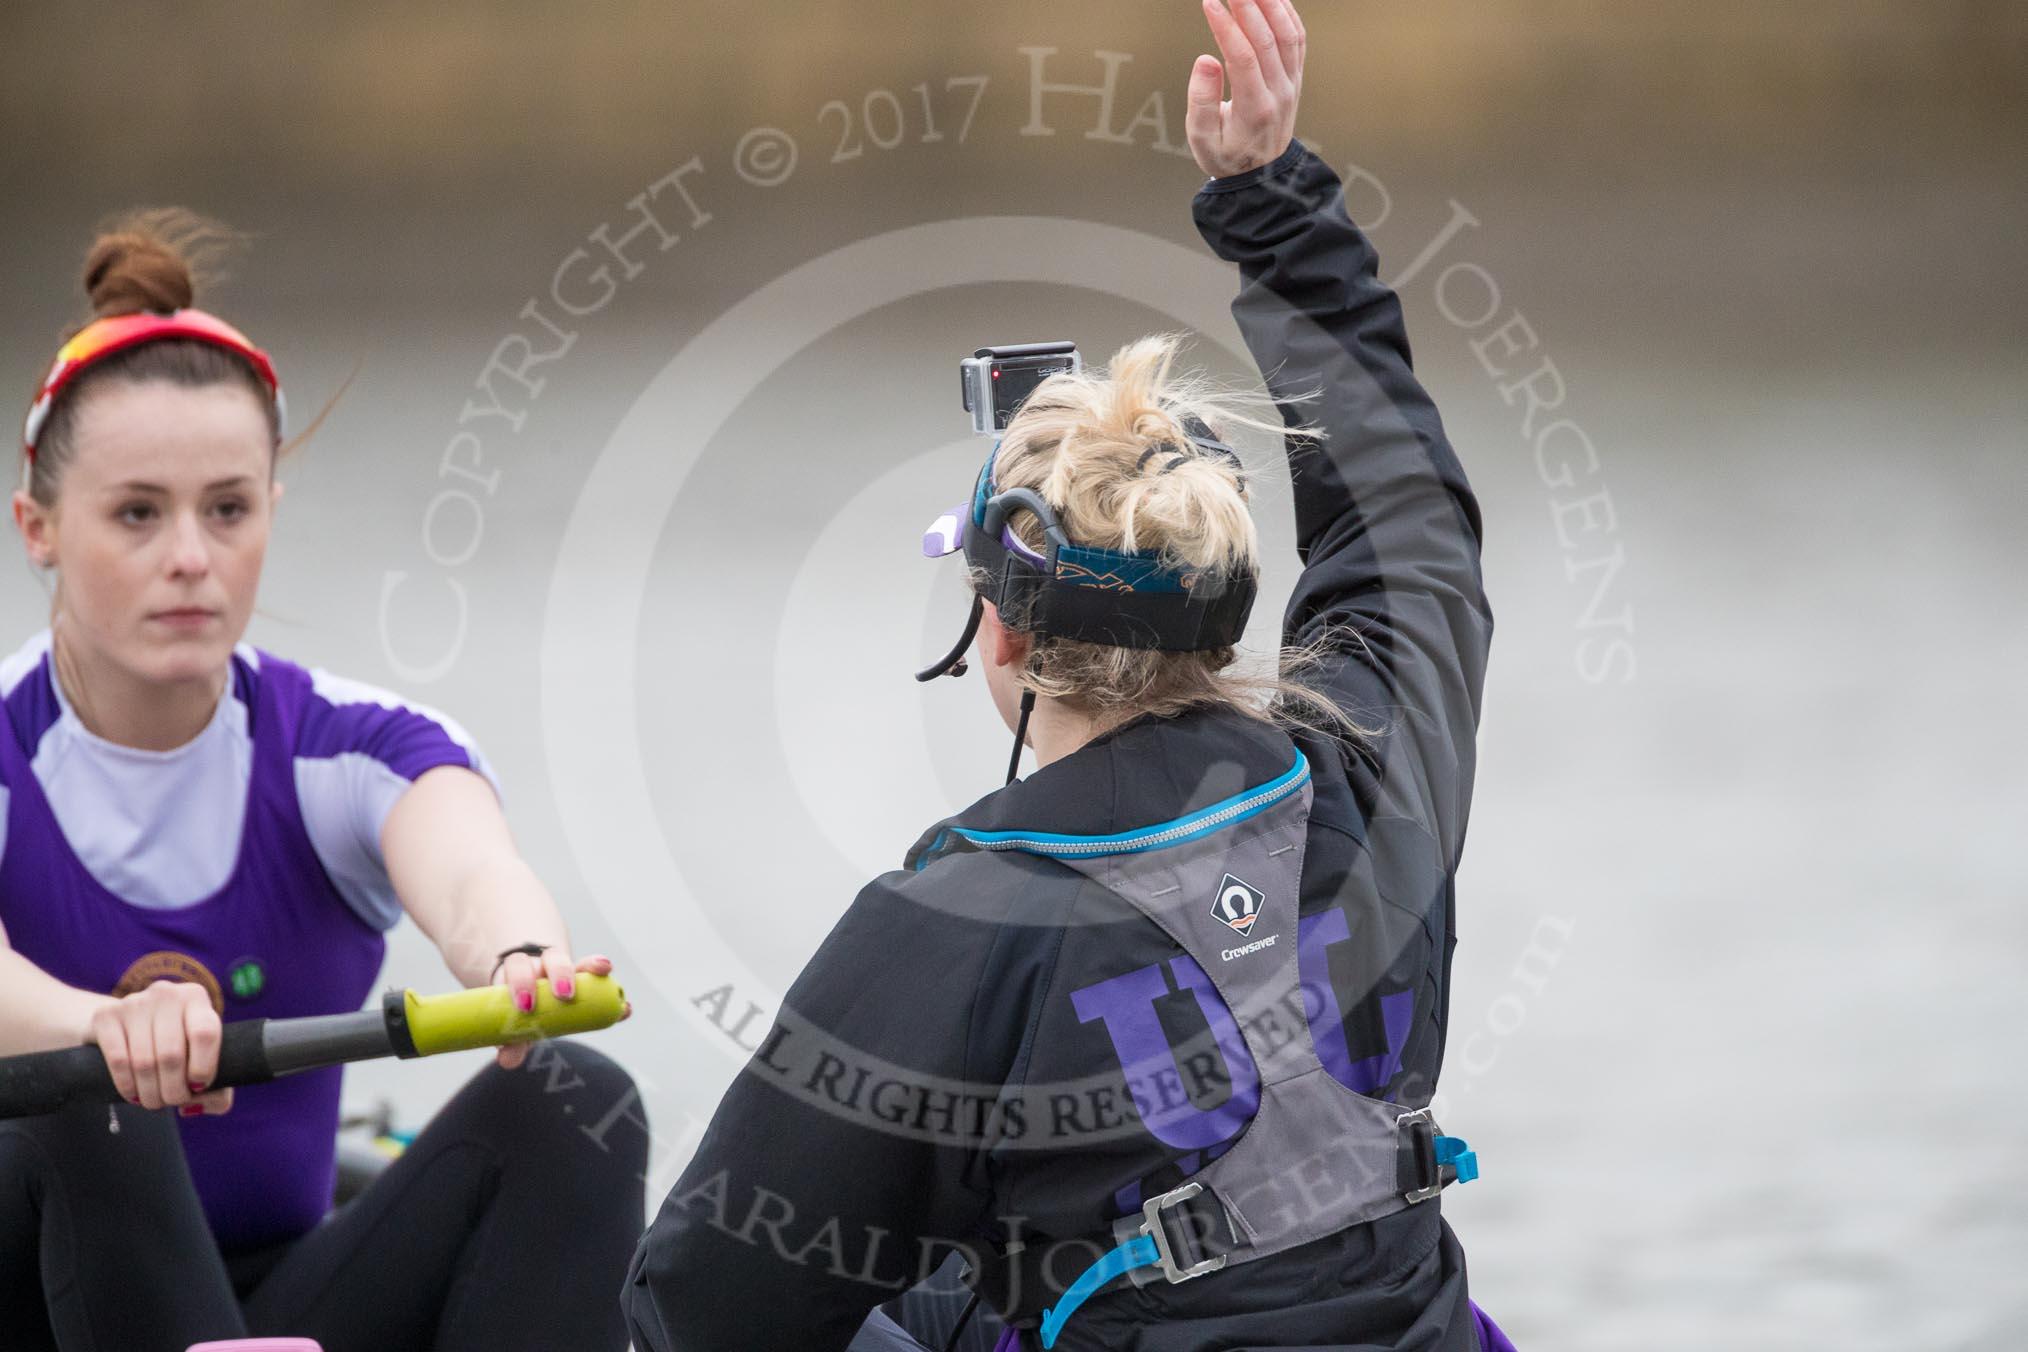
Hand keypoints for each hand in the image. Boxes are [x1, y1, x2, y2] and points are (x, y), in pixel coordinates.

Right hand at [87, 980, 233, 1115]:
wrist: (124, 1025)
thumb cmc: (174, 1045)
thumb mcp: (200, 1059)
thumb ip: (216, 1088)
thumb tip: (196, 1107)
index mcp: (196, 998)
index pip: (205, 1033)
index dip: (202, 1068)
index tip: (197, 1087)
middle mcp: (166, 994)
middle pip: (171, 1054)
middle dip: (173, 1090)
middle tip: (172, 1102)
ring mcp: (134, 1002)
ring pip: (144, 1061)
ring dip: (150, 1093)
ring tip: (154, 1102)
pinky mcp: (105, 1016)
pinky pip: (118, 1060)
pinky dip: (126, 1085)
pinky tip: (133, 1094)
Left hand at [492, 950, 632, 1069]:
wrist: (530, 996)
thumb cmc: (518, 1010)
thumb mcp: (514, 1025)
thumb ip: (511, 1041)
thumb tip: (508, 1060)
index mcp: (519, 971)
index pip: (518, 966)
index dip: (521, 981)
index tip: (526, 1006)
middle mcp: (544, 965)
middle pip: (552, 957)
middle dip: (559, 973)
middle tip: (564, 995)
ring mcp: (567, 970)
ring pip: (580, 961)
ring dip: (591, 966)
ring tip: (604, 972)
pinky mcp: (588, 980)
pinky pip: (602, 980)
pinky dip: (615, 994)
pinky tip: (625, 1008)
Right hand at [1187, 0, 1305, 179]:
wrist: (1263, 174)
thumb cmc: (1227, 156)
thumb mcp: (1203, 140)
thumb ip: (1201, 102)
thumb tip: (1206, 60)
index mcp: (1255, 110)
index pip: (1243, 58)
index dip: (1226, 27)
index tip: (1209, 2)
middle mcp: (1280, 93)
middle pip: (1268, 39)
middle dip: (1248, 4)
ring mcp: (1292, 83)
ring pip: (1288, 33)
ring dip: (1271, 2)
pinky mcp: (1296, 77)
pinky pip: (1297, 38)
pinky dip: (1287, 12)